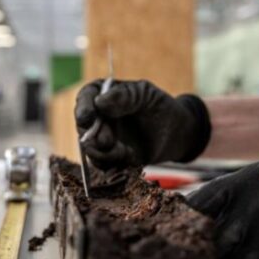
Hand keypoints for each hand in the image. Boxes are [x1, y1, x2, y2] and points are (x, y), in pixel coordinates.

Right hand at [75, 79, 210, 168]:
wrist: (176, 133)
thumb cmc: (160, 106)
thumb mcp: (145, 94)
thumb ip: (125, 96)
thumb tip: (100, 103)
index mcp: (104, 95)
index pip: (85, 98)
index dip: (83, 108)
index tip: (86, 118)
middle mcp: (98, 117)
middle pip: (84, 126)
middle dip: (93, 136)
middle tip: (107, 141)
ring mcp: (103, 138)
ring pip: (90, 148)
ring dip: (102, 153)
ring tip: (122, 151)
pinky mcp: (111, 157)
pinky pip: (103, 164)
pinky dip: (112, 164)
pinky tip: (129, 158)